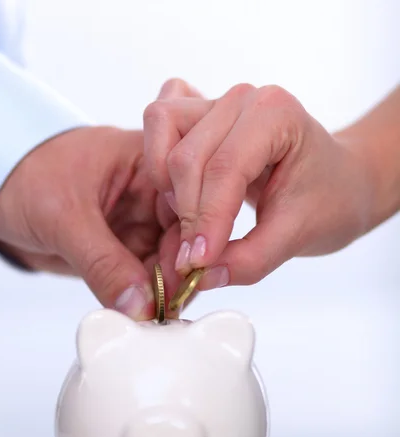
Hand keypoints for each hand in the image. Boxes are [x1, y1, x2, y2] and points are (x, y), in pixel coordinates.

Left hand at [0, 126, 182, 318]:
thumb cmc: (26, 177)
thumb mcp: (65, 217)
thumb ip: (103, 263)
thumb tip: (140, 306)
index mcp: (149, 162)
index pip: (187, 201)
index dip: (193, 240)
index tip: (186, 278)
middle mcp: (153, 192)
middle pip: (185, 236)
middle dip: (180, 273)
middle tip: (170, 308)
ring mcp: (141, 222)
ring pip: (168, 263)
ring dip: (163, 291)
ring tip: (157, 318)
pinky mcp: (126, 248)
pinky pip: (145, 277)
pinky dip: (145, 297)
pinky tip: (144, 314)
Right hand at [143, 79, 378, 288]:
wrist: (339, 182)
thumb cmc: (329, 200)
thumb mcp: (298, 236)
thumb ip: (250, 260)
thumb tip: (200, 276)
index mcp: (276, 114)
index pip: (224, 169)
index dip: (205, 220)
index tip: (196, 263)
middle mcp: (243, 99)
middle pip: (185, 156)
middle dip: (185, 213)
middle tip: (194, 257)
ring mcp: (218, 102)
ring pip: (162, 135)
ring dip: (167, 187)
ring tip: (191, 222)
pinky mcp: (200, 115)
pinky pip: (159, 130)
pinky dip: (159, 166)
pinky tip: (180, 196)